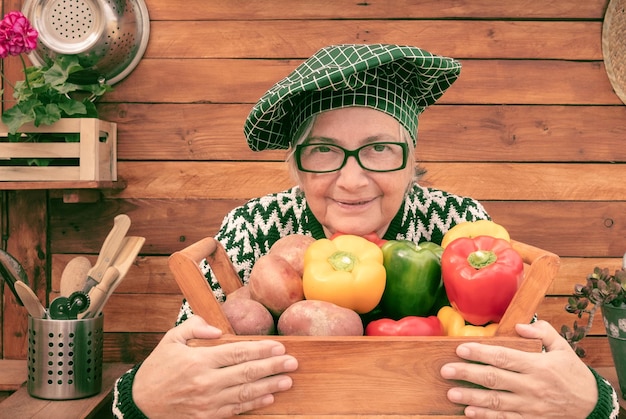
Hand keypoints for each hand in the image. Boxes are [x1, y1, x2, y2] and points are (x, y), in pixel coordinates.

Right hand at [132, 315, 297, 417]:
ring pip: (245, 393)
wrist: (140, 402)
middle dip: (272, 366)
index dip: (260, 349)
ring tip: (287, 381)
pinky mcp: (206, 416)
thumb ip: (195, 328)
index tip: (279, 346)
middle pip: (246, 373)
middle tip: (293, 362)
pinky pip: (235, 410)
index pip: (237, 353)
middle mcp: (205, 381)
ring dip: (269, 386)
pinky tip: (269, 398)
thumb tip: (217, 331)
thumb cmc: (158, 368)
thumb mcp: (171, 340)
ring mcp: (207, 402)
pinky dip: (254, 404)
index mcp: (198, 360)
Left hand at [440, 320, 596, 417]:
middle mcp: (532, 386)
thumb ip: (542, 332)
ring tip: (451, 393)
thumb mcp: (563, 347)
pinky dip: (486, 416)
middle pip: (495, 379)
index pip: (504, 357)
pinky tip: (469, 412)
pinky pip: (505, 418)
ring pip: (496, 402)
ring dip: (471, 398)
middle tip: (446, 370)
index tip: (461, 349)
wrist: (590, 403)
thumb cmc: (572, 372)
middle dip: (468, 374)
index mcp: (538, 365)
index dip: (481, 353)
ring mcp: (530, 405)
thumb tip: (519, 326)